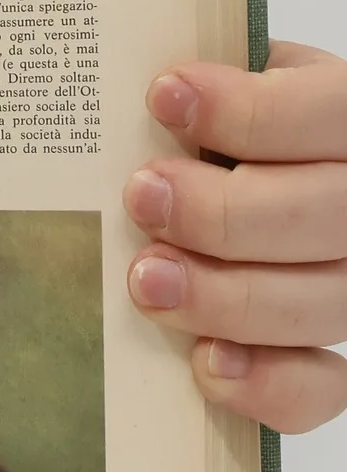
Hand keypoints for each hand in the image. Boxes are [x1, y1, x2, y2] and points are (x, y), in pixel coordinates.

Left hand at [124, 41, 346, 431]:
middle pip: (327, 216)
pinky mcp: (333, 362)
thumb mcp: (238, 83)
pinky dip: (265, 383)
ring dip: (225, 295)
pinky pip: (322, 388)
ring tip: (146, 278)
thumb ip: (220, 83)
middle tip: (143, 196)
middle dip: (224, 211)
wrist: (254, 186)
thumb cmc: (234, 129)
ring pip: (321, 303)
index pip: (331, 114)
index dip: (253, 110)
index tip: (164, 96)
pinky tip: (205, 362)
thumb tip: (157, 92)